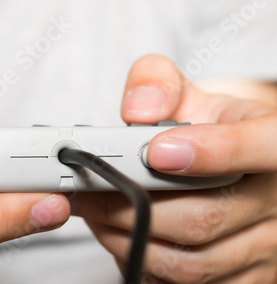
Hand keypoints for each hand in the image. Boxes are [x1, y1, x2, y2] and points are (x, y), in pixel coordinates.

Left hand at [70, 54, 276, 283]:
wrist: (226, 160)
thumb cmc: (204, 127)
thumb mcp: (185, 92)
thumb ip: (157, 84)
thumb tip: (138, 111)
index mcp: (270, 143)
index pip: (262, 148)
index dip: (210, 152)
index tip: (155, 151)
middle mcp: (275, 201)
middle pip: (204, 217)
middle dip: (132, 205)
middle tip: (90, 188)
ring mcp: (262, 247)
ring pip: (189, 261)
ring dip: (127, 238)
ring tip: (95, 210)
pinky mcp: (241, 278)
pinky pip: (183, 283)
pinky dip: (140, 262)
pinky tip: (119, 235)